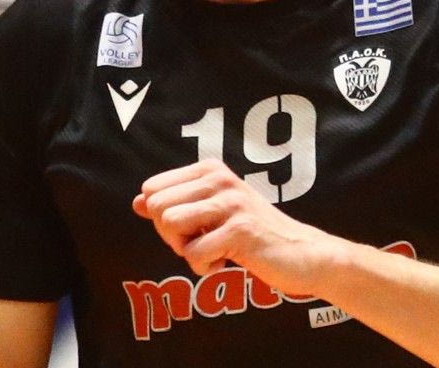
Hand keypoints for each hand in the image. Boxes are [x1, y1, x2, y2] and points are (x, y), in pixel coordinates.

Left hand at [132, 159, 337, 296]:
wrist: (301, 253)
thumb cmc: (253, 234)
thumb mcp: (212, 213)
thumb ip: (175, 204)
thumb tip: (137, 202)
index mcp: (210, 169)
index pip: (151, 189)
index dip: (164, 216)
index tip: (194, 227)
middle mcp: (219, 178)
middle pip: (158, 208)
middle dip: (172, 235)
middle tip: (204, 241)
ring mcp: (231, 202)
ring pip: (171, 225)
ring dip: (188, 250)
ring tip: (215, 250)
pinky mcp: (240, 230)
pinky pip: (194, 254)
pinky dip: (205, 268)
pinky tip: (228, 261)